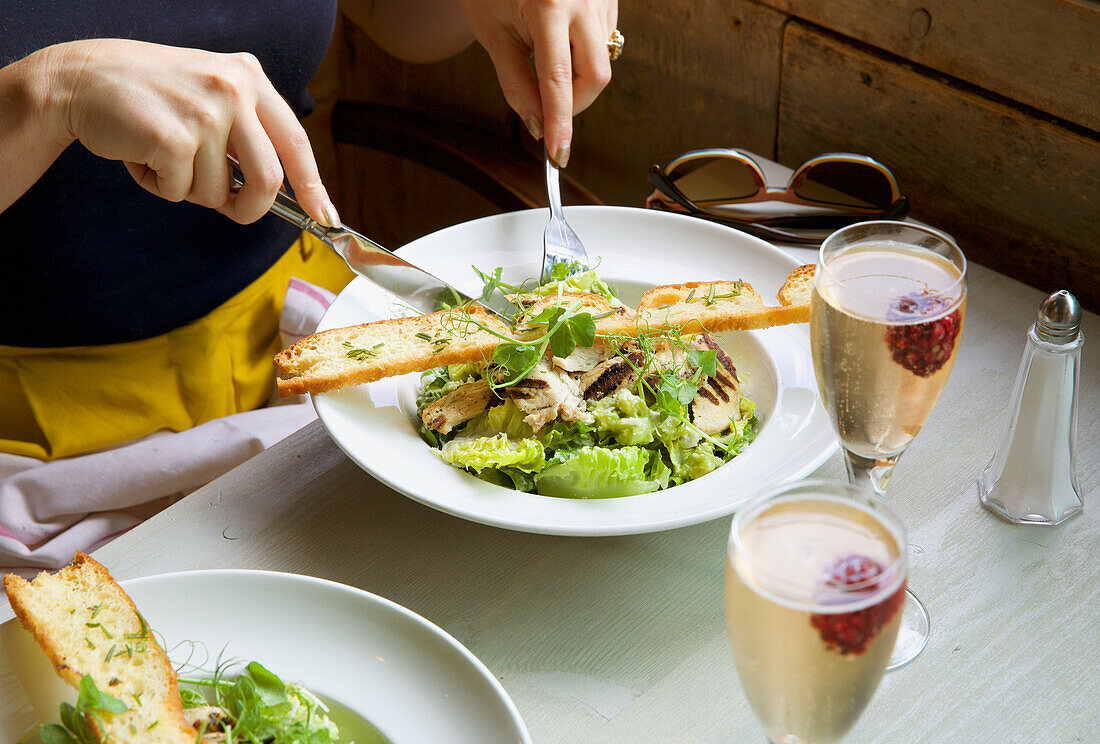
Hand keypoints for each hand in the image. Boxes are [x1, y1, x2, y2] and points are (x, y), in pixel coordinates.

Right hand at [51, 39, 337, 225]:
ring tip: (163, 155)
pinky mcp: (173, 137)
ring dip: (189, 189)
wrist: (80, 79)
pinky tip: (142, 156)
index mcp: (249, 78)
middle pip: (267, 180)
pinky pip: (181, 192)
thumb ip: (246, 134)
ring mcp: (204, 113)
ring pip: (218, 191)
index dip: (312, 185)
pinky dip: (160, 187)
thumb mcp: (210, 96)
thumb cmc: (150, 97)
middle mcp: (233, 90)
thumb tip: (276, 193)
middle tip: (226, 208)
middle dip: (247, 208)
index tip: (325, 216)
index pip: (295, 141)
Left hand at [460, 0, 617, 167]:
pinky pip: (604, 45)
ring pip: (602, 63)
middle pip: (596, 77)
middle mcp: (583, 1)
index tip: (559, 155)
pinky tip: (561, 40)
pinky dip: (583, 58)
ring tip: (545, 59)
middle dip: (574, 104)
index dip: (560, 123)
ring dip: (576, 79)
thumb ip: (516, 84)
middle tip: (547, 108)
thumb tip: (537, 125)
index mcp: (549, 6)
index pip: (558, 81)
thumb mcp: (494, 35)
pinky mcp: (610, 1)